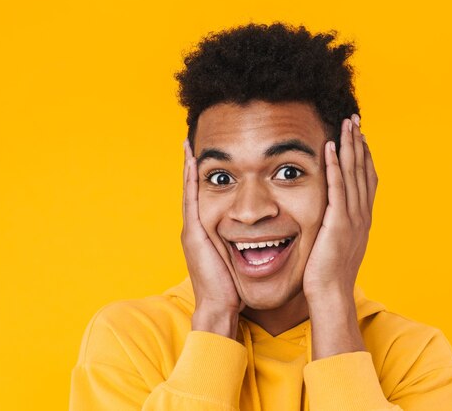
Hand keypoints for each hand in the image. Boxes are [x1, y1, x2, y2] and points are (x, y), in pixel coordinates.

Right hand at [181, 140, 242, 336]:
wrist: (220, 307)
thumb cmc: (233, 288)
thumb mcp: (239, 259)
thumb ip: (245, 245)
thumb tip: (263, 238)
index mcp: (206, 234)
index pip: (205, 199)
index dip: (206, 179)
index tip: (207, 158)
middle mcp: (195, 229)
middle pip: (194, 191)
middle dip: (193, 168)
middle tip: (191, 143)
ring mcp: (192, 230)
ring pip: (190, 192)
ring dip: (190, 168)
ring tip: (188, 146)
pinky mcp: (194, 234)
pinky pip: (192, 200)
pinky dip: (191, 181)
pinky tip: (193, 163)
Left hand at [303, 115, 377, 301]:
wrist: (331, 294)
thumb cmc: (330, 274)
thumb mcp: (340, 245)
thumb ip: (339, 227)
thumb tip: (332, 217)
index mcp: (363, 219)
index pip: (367, 180)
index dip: (365, 156)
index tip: (360, 136)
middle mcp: (362, 215)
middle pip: (363, 170)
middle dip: (359, 143)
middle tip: (355, 120)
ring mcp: (352, 219)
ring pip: (353, 174)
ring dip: (350, 147)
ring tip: (347, 124)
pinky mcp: (338, 224)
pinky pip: (337, 188)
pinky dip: (335, 166)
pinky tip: (331, 147)